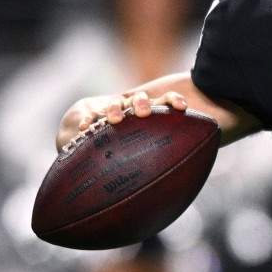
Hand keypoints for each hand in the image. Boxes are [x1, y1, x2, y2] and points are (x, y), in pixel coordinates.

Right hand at [56, 89, 188, 152]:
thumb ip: (168, 153)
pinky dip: (89, 119)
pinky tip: (85, 127)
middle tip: (143, 114)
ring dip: (116, 109)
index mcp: (154, 109)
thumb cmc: (144, 147)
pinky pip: (93, 115)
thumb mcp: (156, 147)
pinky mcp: (99, 114)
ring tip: (115, 120)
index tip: (182, 108)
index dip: (174, 100)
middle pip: (141, 98)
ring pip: (117, 103)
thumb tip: (185, 172)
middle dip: (142, 103)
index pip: (166, 99)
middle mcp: (136, 106)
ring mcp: (117, 108)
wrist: (112, 139)